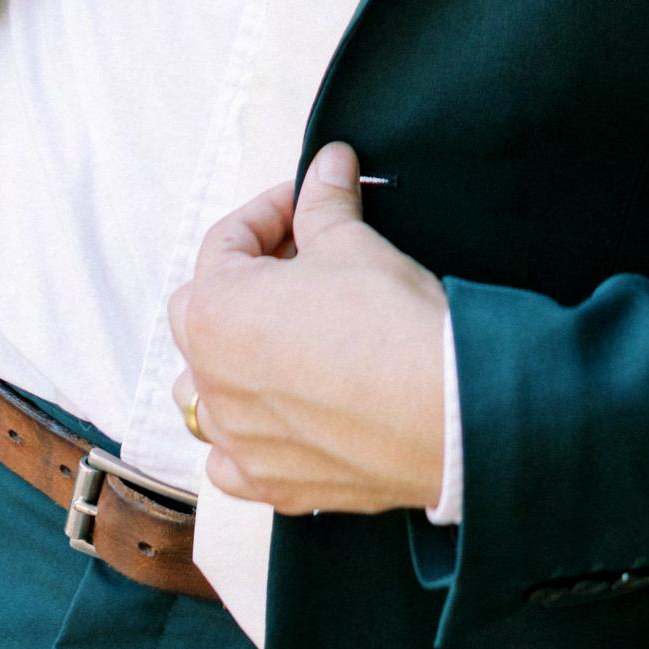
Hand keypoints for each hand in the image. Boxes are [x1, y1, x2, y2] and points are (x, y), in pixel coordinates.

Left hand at [168, 142, 446, 516]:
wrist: (447, 409)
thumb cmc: (391, 324)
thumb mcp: (353, 242)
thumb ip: (324, 202)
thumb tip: (327, 165)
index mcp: (214, 312)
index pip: (225, 243)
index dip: (269, 212)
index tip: (305, 202)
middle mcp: (210, 381)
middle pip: (201, 313)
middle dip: (244, 281)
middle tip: (300, 261)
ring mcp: (238, 440)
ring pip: (203, 393)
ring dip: (232, 359)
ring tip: (286, 337)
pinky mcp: (273, 484)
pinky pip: (232, 460)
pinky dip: (247, 436)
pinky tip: (283, 415)